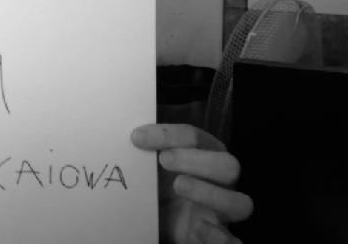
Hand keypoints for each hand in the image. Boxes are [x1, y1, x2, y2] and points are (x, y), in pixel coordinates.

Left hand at [131, 123, 252, 243]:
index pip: (195, 137)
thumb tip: (127, 137)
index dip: (168, 135)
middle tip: (163, 160)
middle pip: (228, 166)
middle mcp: (220, 182)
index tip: (137, 137)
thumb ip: (144, 152)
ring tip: (178, 186)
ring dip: (210, 193)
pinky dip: (219, 237)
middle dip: (195, 160)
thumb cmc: (156, 186)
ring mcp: (223, 212)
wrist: (155, 221)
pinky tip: (198, 228)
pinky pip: (234, 241)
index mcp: (205, 156)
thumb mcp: (149, 167)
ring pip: (240, 203)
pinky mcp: (219, 238)